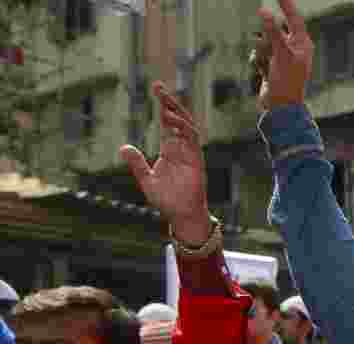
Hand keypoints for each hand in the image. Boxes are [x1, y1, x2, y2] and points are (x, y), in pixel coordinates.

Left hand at [120, 82, 209, 244]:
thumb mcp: (146, 180)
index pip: (167, 124)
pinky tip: (173, 121)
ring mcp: (190, 153)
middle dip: (169, 102)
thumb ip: (137, 163)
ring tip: (163, 104)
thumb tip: (124, 147)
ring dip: (177, 113)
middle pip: (177, 119)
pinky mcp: (196, 160)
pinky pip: (192, 140)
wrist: (181, 215)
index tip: (156, 90)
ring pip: (187, 126)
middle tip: (158, 86)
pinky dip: (184, 129)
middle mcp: (181, 148)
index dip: (162, 107)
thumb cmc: (167, 200)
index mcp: (170, 150)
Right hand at [251, 0, 312, 110]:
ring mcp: (282, 58)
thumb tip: (265, 11)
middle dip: (268, 39)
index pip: (294, 18)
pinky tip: (263, 72)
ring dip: (262, 53)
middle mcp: (294, 49)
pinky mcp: (272, 66)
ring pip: (264, 43)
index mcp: (302, 44)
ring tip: (267, 64)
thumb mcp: (280, 54)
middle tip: (271, 53)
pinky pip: (260, 55)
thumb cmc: (286, 83)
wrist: (280, 109)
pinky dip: (259, 62)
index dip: (286, 5)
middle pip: (275, 31)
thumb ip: (272, 32)